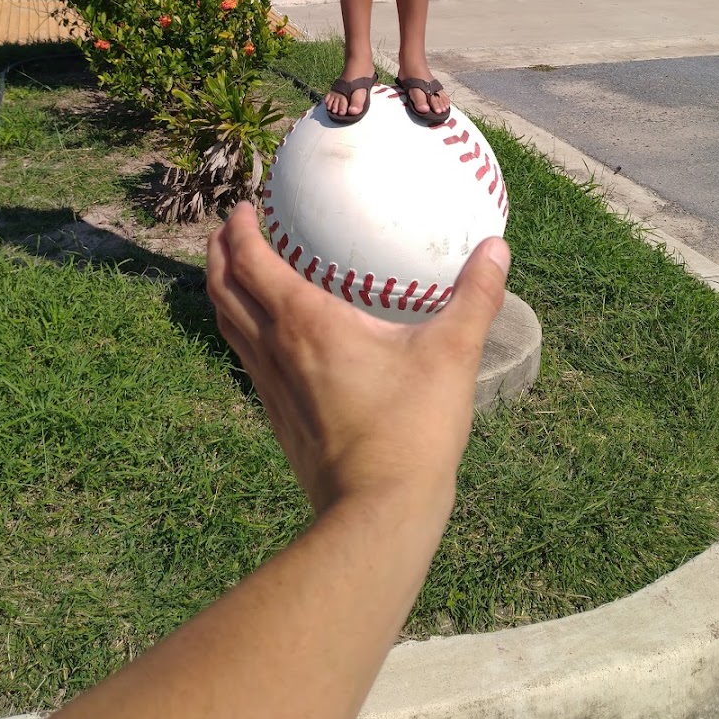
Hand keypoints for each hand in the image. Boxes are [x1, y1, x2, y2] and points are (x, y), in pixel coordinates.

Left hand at [207, 204, 508, 515]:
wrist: (377, 513)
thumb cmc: (412, 430)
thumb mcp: (451, 356)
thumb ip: (475, 297)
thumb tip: (499, 247)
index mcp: (306, 324)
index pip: (251, 263)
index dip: (240, 230)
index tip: (245, 205)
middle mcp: (275, 349)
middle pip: (224, 289)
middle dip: (219, 252)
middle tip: (231, 227)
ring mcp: (270, 386)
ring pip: (228, 324)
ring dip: (222, 289)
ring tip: (234, 268)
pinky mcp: (276, 416)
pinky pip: (245, 357)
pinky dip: (241, 328)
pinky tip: (268, 333)